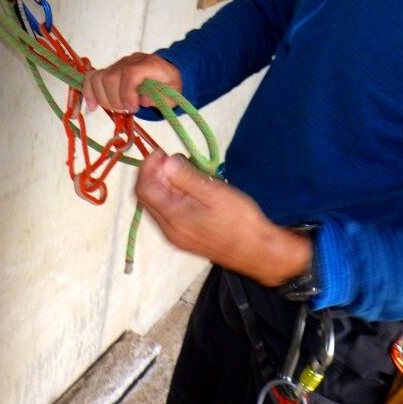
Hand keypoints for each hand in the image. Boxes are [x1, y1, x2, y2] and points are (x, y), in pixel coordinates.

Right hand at [82, 52, 181, 112]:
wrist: (169, 71)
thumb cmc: (170, 84)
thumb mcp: (174, 94)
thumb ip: (161, 98)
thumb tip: (143, 100)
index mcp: (149, 64)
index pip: (130, 73)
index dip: (127, 92)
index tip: (133, 108)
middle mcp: (131, 61)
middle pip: (111, 76)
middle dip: (115, 99)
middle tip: (126, 110)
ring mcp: (119, 64)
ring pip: (99, 77)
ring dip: (103, 98)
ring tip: (115, 109)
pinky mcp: (111, 70)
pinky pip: (93, 77)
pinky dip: (90, 91)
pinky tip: (93, 105)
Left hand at [135, 150, 311, 286]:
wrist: (258, 252)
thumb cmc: (240, 220)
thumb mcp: (215, 193)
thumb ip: (187, 177)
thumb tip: (166, 162)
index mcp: (173, 218)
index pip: (144, 189)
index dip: (148, 167)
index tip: (162, 151)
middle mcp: (168, 230)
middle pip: (147, 197)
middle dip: (153, 174)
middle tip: (172, 159)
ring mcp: (175, 236)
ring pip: (156, 204)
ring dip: (162, 184)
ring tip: (183, 170)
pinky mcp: (184, 238)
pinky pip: (167, 212)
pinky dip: (171, 195)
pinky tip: (189, 188)